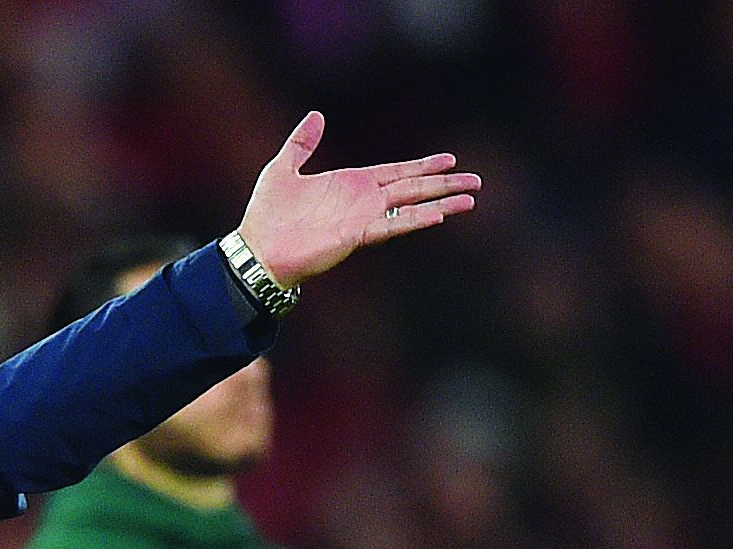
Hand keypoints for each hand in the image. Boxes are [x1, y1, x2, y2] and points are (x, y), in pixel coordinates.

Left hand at [237, 112, 479, 287]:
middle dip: (443, 183)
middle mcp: (363, 201)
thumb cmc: (266, 214)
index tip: (449, 160)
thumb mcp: (282, 168)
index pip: (395, 171)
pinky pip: (391, 226)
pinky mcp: (356, 236)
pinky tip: (438, 215)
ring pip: (411, 207)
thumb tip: (317, 115)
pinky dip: (414, 220)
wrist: (257, 250)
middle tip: (475, 180)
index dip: (422, 165)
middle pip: (413, 188)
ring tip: (470, 199)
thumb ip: (302, 143)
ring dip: (441, 203)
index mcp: (351, 183)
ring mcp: (362, 219)